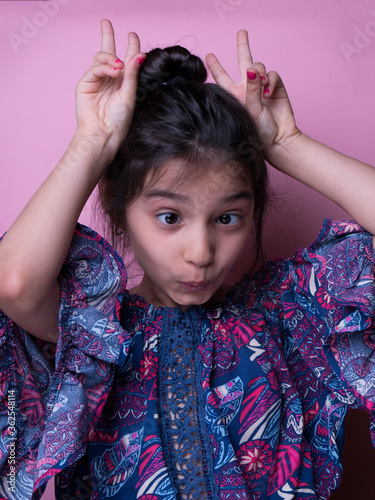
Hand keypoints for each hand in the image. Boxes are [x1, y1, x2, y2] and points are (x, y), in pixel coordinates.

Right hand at [75, 20, 144, 148]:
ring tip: (118, 68)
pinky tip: (113, 71)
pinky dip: (105, 67)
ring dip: (111, 58)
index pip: (126, 60)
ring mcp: (97, 81)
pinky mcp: (86, 84)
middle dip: (107, 36)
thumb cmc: (119, 121)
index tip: (132, 35)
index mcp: (122, 83)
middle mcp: (109, 80)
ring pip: (101, 58)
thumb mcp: (129, 95)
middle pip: (108, 52)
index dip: (130, 47)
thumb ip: (132, 75)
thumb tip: (139, 55)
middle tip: (106, 22)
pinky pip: (95, 68)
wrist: (104, 134)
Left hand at [205, 30, 300, 162]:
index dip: (215, 66)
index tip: (209, 55)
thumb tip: (251, 69)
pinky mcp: (275, 86)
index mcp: (235, 95)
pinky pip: (272, 74)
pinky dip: (270, 80)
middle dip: (243, 46)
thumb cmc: (259, 131)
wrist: (279, 139)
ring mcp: (262, 86)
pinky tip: (269, 92)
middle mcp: (247, 88)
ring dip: (259, 72)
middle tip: (242, 31)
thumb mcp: (250, 110)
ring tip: (261, 88)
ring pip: (258, 66)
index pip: (222, 77)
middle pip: (243, 61)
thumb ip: (251, 88)